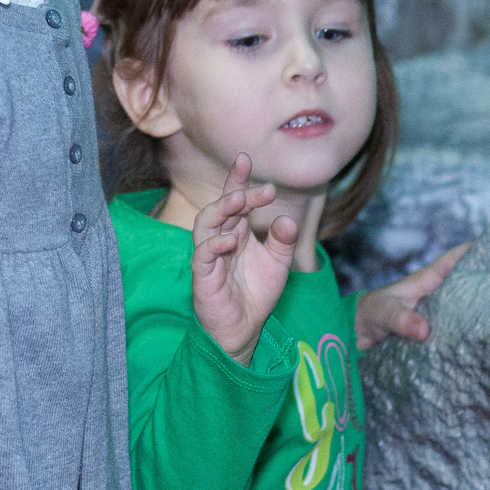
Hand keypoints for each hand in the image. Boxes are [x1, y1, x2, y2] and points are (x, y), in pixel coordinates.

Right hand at [189, 154, 301, 365]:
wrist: (244, 330)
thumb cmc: (256, 293)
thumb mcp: (278, 264)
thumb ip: (283, 241)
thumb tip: (287, 218)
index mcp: (237, 231)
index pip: (234, 200)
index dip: (237, 179)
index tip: (246, 160)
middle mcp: (221, 238)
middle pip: (221, 208)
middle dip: (234, 192)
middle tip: (256, 187)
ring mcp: (209, 256)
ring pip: (205, 225)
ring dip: (220, 211)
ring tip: (238, 202)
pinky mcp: (203, 276)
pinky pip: (203, 255)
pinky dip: (214, 245)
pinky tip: (230, 241)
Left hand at [353, 241, 466, 349]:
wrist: (354, 334)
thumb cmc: (369, 314)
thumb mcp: (384, 313)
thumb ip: (401, 319)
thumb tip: (424, 331)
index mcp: (426, 281)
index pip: (455, 259)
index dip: (477, 250)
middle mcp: (436, 295)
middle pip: (468, 284)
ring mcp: (437, 314)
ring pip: (467, 309)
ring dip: (485, 312)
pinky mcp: (436, 334)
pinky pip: (459, 331)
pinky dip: (472, 335)